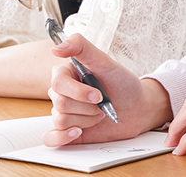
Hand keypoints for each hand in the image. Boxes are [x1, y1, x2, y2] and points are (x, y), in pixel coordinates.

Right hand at [42, 33, 171, 146]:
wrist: (136, 108)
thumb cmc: (121, 83)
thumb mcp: (105, 61)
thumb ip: (81, 47)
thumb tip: (56, 48)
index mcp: (65, 74)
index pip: (58, 83)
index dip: (79, 92)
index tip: (99, 95)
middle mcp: (61, 93)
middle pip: (60, 103)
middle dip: (87, 107)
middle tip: (102, 104)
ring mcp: (63, 112)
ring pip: (61, 120)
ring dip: (86, 120)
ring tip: (99, 114)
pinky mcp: (66, 131)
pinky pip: (50, 138)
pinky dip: (62, 137)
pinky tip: (77, 132)